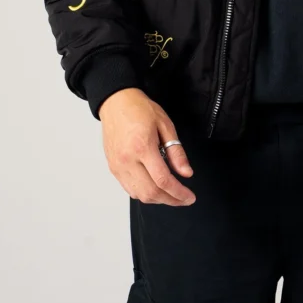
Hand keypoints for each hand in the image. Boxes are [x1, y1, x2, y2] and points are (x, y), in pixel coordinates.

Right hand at [98, 87, 195, 205]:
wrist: (116, 102)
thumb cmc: (139, 109)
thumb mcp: (165, 124)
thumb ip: (176, 151)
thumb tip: (186, 173)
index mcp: (142, 147)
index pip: (163, 180)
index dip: (179, 193)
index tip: (189, 197)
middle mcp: (127, 160)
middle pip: (151, 193)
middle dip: (170, 200)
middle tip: (183, 199)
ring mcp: (118, 166)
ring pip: (139, 195)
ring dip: (157, 200)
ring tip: (171, 194)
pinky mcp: (113, 168)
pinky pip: (129, 189)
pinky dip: (144, 194)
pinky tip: (154, 188)